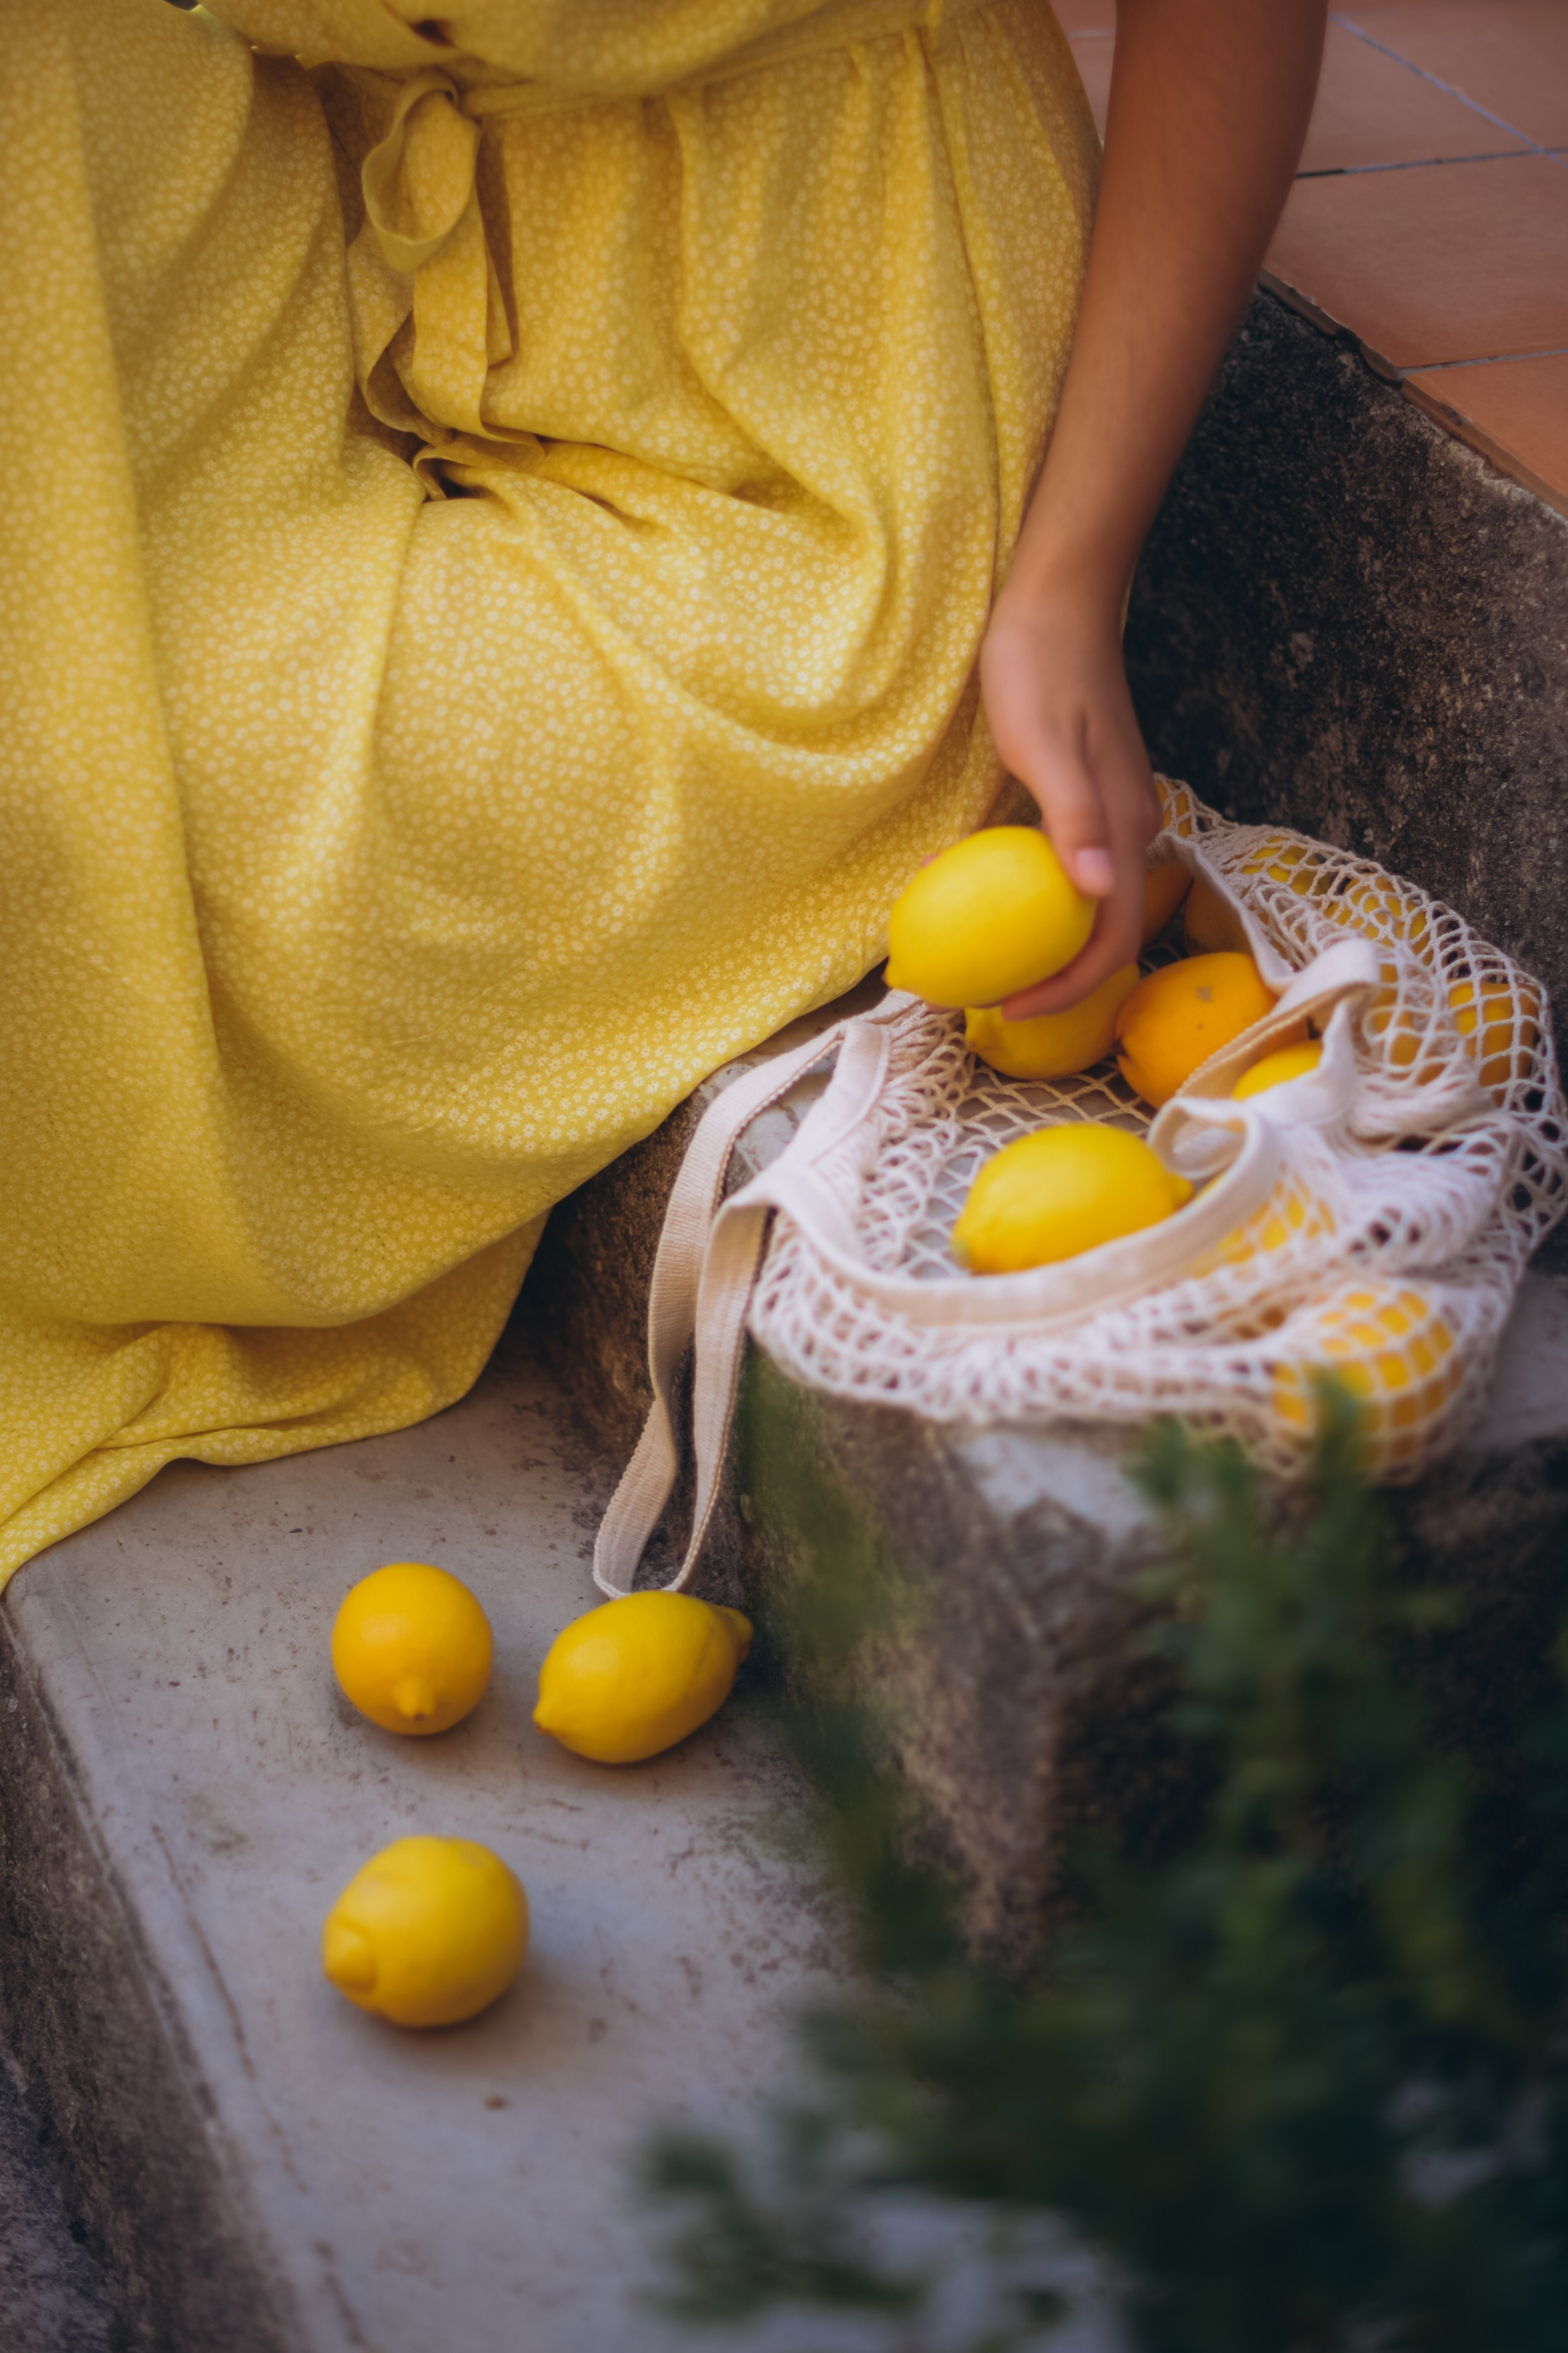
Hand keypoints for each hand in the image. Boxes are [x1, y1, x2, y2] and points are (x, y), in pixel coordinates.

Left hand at [978, 582, 1160, 1016]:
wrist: (1057, 602)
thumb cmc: (1043, 667)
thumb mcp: (1046, 745)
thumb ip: (1073, 819)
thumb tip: (1095, 891)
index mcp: (1124, 830)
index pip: (1111, 938)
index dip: (1067, 989)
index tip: (1007, 1007)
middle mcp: (1125, 832)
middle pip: (1097, 932)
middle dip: (1046, 977)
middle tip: (977, 995)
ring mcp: (1107, 816)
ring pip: (1076, 903)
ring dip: (1031, 939)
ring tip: (971, 958)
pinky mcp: (1083, 799)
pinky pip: (1056, 866)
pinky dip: (1019, 892)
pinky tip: (965, 885)